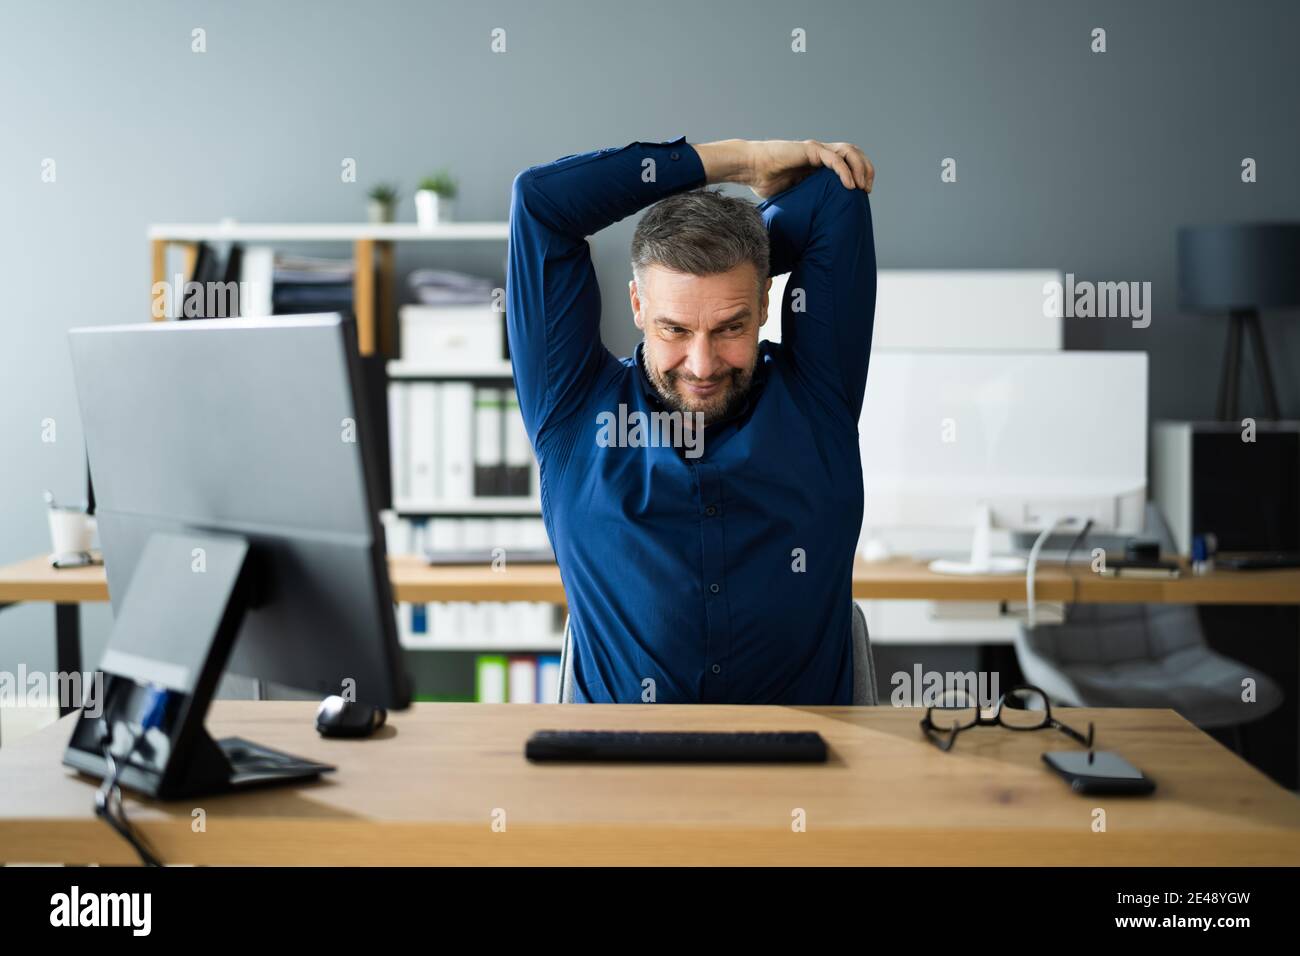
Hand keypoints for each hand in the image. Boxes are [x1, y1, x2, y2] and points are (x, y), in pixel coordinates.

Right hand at [745, 139, 873, 198]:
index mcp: (818, 163)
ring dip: (859, 168)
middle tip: (867, 189)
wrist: (750, 168)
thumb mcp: (793, 194)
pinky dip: (844, 171)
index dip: (859, 174)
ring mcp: (816, 149)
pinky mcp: (810, 150)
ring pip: (848, 152)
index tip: (863, 192)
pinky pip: (833, 159)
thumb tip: (813, 223)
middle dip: (865, 169)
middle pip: (853, 154)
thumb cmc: (765, 181)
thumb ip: (806, 200)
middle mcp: (821, 153)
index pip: (848, 162)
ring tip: (862, 186)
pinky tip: (850, 185)